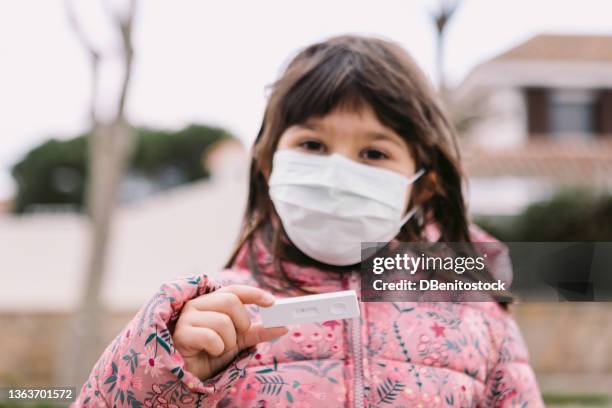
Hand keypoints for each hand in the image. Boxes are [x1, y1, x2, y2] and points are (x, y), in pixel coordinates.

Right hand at [172, 285, 287, 379]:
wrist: (192, 375)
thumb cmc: (211, 354)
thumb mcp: (239, 341)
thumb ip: (258, 331)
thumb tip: (283, 326)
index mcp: (212, 301)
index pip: (235, 290)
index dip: (254, 293)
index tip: (272, 302)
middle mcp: (198, 304)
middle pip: (230, 302)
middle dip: (241, 323)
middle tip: (236, 338)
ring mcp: (187, 317)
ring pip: (222, 321)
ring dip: (228, 341)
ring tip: (219, 349)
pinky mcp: (181, 333)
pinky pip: (210, 336)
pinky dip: (217, 348)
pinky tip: (209, 352)